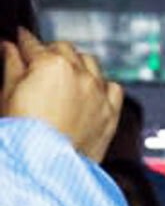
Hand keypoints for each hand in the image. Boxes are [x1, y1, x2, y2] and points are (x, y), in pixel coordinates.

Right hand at [3, 29, 122, 161]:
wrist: (48, 168)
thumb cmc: (24, 136)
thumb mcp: (7, 96)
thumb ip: (11, 67)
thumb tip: (9, 48)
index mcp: (52, 65)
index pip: (33, 44)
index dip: (24, 40)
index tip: (20, 37)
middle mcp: (81, 75)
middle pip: (64, 49)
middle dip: (50, 51)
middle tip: (38, 59)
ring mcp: (99, 93)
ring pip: (91, 63)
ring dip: (77, 63)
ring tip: (64, 73)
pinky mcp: (112, 112)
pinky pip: (113, 87)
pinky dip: (102, 84)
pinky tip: (91, 89)